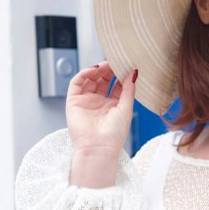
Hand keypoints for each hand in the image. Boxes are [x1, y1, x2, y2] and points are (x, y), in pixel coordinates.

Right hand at [66, 62, 136, 186]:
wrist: (98, 148)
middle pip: (103, 80)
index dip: (120, 75)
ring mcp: (86, 101)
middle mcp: (99, 102)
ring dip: (97, 70)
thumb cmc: (114, 134)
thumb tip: (134, 73)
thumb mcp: (126, 108)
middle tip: (116, 61)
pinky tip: (94, 70)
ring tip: (106, 64)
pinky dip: (84, 74)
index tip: (127, 65)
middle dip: (109, 70)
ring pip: (90, 79)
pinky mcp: (74, 102)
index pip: (116, 85)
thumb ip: (129, 89)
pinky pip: (77, 83)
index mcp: (114, 106)